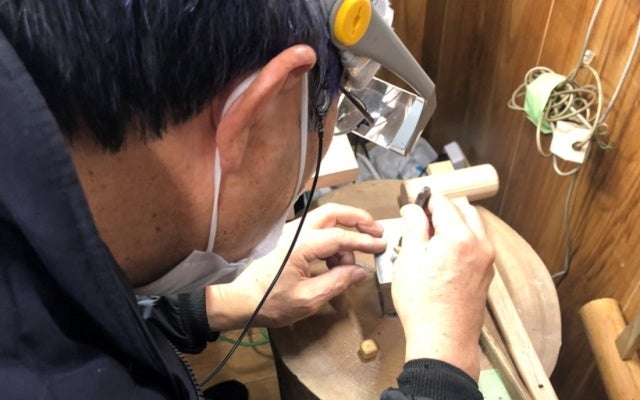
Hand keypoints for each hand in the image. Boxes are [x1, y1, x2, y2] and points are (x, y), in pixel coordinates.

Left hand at [206, 203, 385, 329]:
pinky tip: (337, 263)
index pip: (341, 236)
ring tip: (352, 262)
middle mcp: (297, 232)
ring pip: (325, 220)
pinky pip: (317, 232)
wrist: (238, 300)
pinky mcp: (289, 240)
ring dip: (345, 233)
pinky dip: (332, 241)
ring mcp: (291, 233)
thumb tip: (360, 271)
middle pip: (333, 212)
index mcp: (302, 245)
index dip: (364, 241)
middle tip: (376, 230)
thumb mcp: (308, 299)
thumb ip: (337, 282)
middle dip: (358, 218)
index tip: (382, 245)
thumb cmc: (269, 302)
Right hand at [392, 194, 493, 380]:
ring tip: (428, 240)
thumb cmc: (424, 305)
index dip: (424, 200)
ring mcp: (486, 261)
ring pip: (472, 227)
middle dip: (441, 210)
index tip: (413, 203)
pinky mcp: (485, 275)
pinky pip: (475, 246)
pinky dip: (460, 241)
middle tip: (419, 221)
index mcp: (460, 237)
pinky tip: (439, 256)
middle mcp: (480, 245)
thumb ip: (413, 227)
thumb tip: (413, 210)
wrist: (443, 341)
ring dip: (452, 225)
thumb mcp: (408, 259)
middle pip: (462, 211)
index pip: (443, 203)